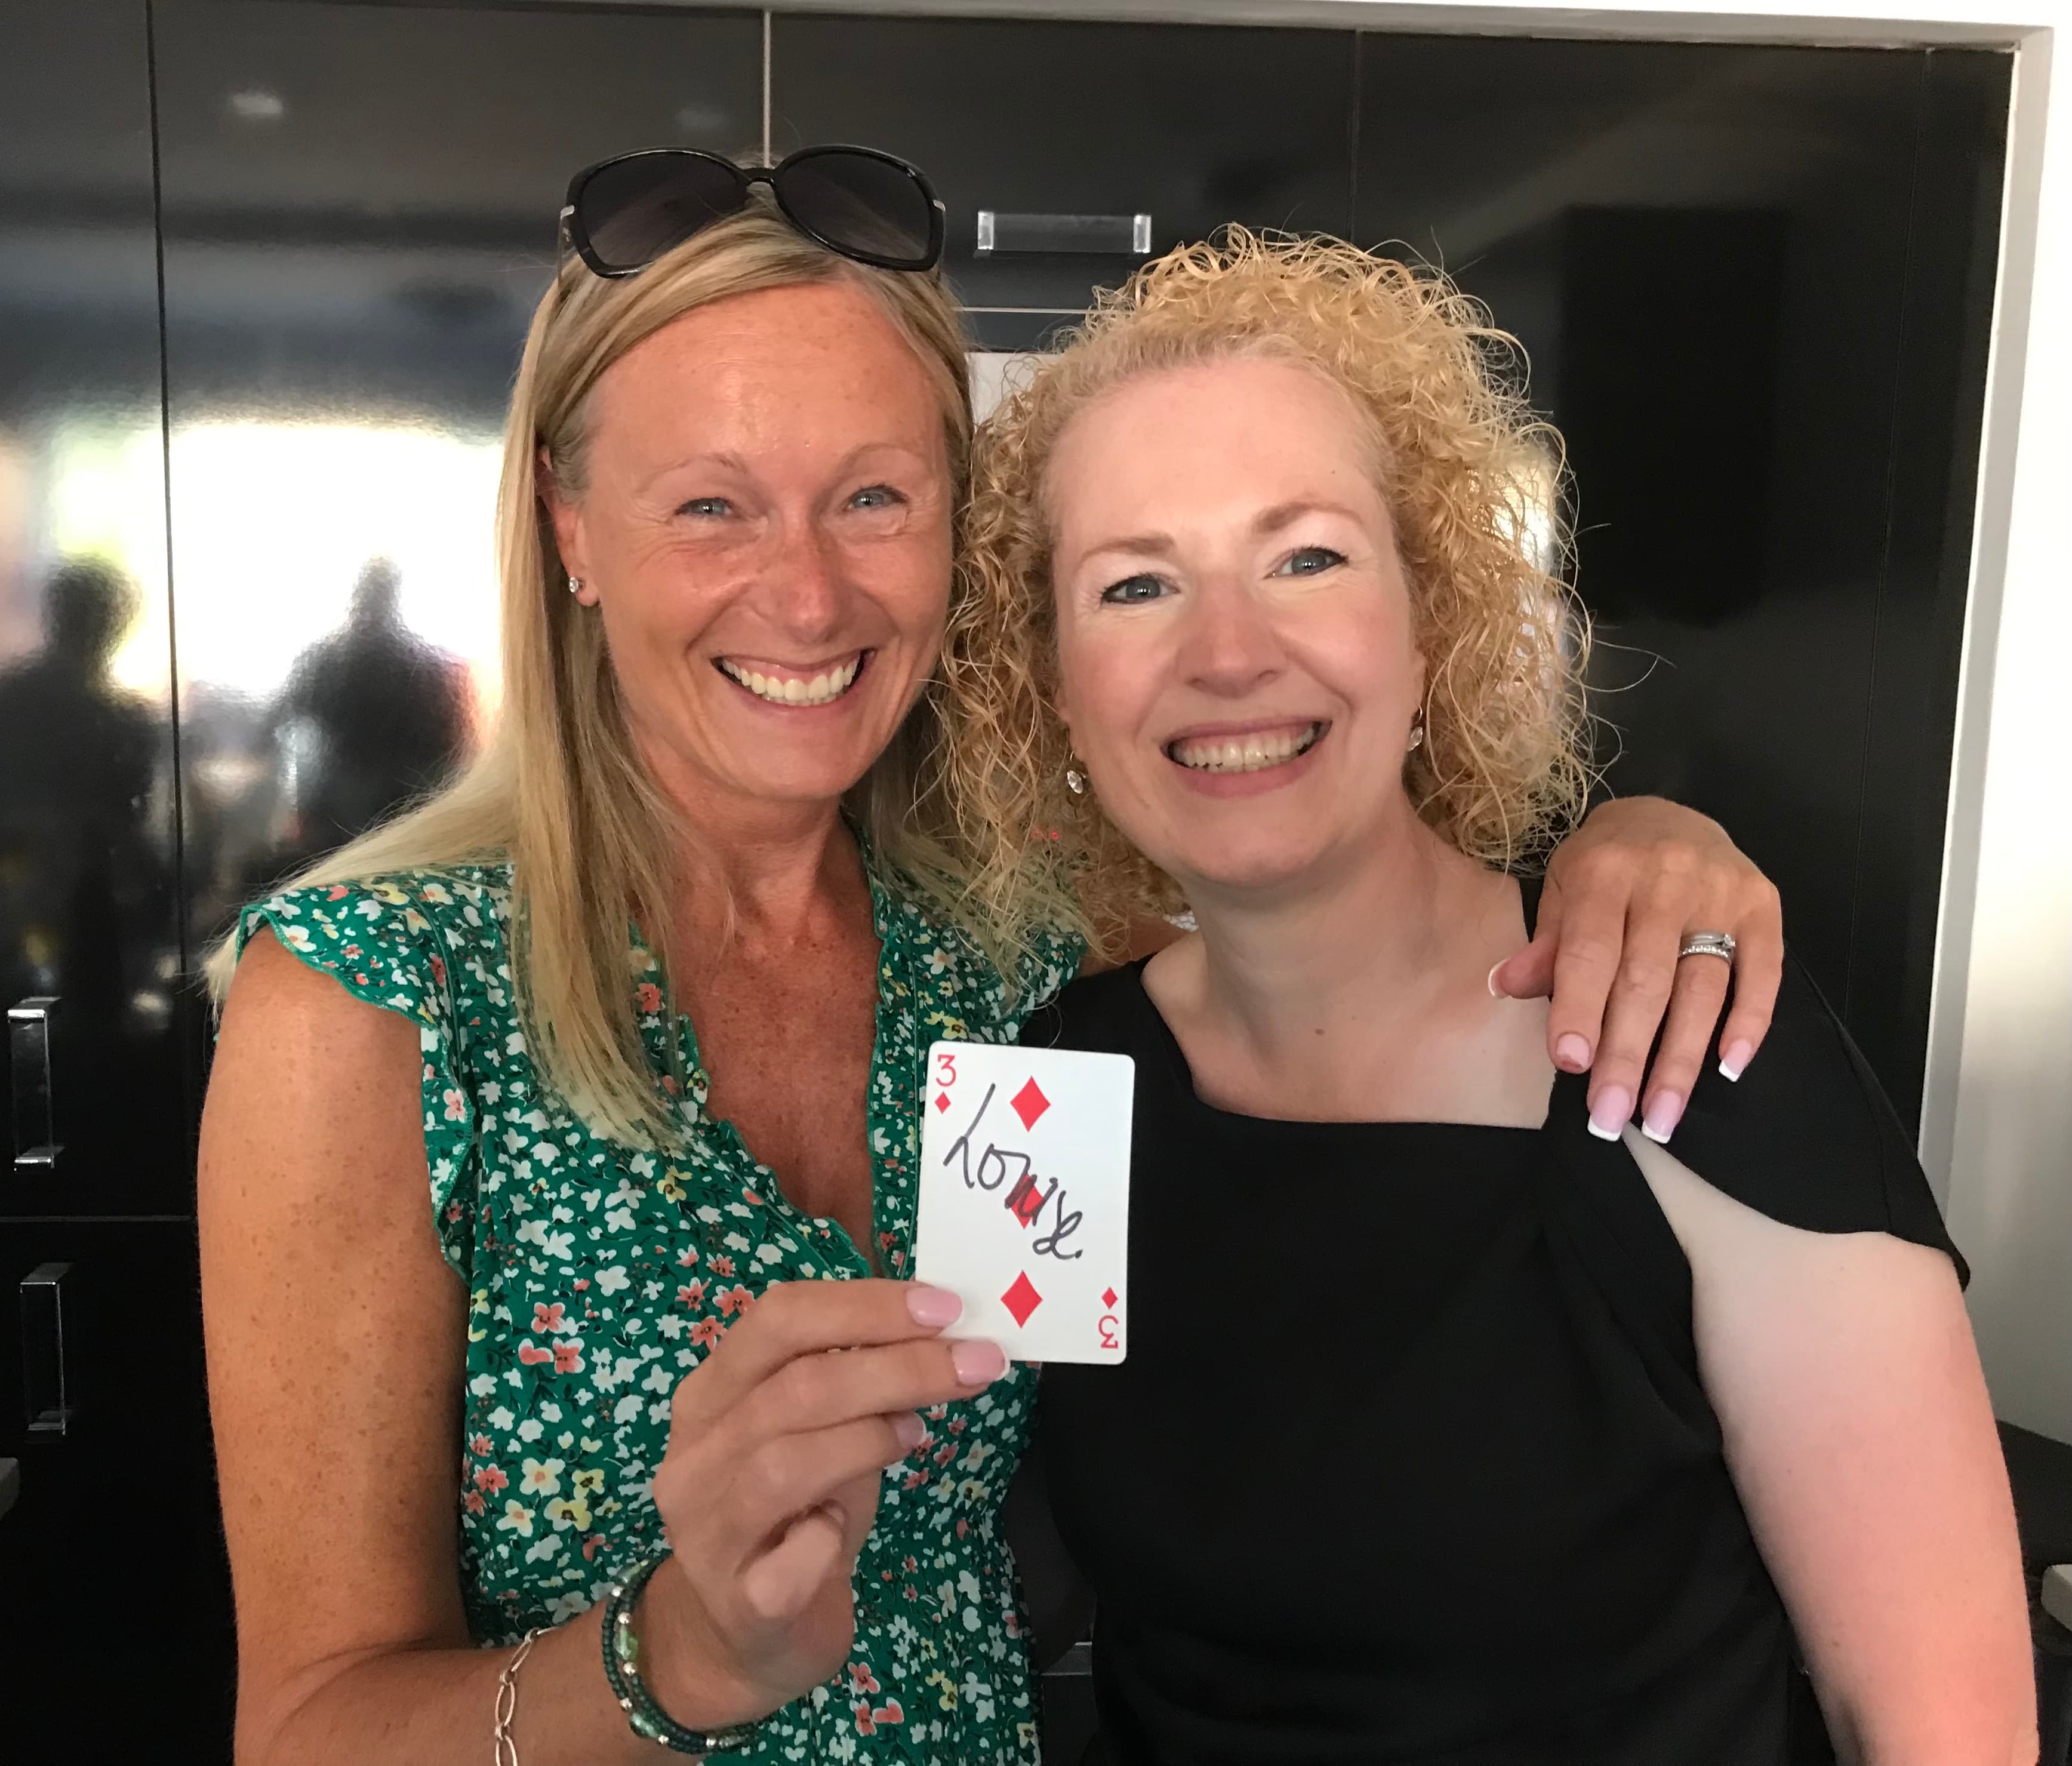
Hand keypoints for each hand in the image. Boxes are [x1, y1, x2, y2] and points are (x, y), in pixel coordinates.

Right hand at [640, 1280, 1005, 1727]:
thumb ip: (855, 1385)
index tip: (945, 1307)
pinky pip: (793, 1561)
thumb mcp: (820, 1434)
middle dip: (898, 1365)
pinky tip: (844, 1536)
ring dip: (870, 1438)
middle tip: (976, 1362)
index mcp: (711, 1393)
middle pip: (794, 1386)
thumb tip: (942, 1337)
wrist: (743, 1638)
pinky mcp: (738, 1604)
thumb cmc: (794, 1514)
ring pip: (785, 1462)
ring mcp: (707, 1531)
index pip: (778, 1319)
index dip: (865, 1306)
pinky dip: (832, 1540)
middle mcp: (696, 1455)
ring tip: (918, 1435)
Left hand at [1490, 797, 1782, 1142]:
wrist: (1670, 812)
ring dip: (1680, 1060)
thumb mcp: (1562, 889)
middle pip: (1645, 980)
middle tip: (1610, 1118)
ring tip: (1660, 1117)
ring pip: (1701, 987)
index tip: (1572, 1065)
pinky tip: (1727, 1068)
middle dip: (1626, 1055)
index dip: (1579, 1008)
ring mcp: (1720, 892)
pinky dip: (1748, 1023)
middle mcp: (1664, 879)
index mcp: (1602, 871)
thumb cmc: (1604, 865)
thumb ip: (1545, 944)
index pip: (1588, 951)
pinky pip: (1762, 973)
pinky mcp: (1764, 905)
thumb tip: (1506, 986)